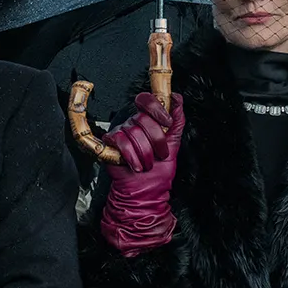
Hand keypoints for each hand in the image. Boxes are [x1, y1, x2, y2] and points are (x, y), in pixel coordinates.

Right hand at [99, 92, 185, 255]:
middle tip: (160, 154)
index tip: (166, 122)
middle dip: (156, 140)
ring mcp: (121, 132)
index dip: (156, 108)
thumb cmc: (159, 170)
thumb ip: (177, 120)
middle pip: (142, 118)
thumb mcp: (174, 143)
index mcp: (148, 121)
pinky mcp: (110, 143)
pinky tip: (136, 165)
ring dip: (145, 153)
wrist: (146, 190)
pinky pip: (120, 141)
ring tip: (148, 164)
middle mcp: (133, 124)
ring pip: (133, 131)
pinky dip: (132, 156)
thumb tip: (176, 98)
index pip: (146, 101)